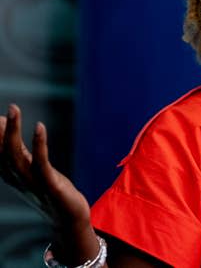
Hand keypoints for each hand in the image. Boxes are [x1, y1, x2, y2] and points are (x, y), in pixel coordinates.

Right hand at [0, 104, 98, 263]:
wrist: (68, 219)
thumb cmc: (50, 189)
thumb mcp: (31, 166)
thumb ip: (19, 148)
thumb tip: (5, 124)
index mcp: (11, 173)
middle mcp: (16, 177)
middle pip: (0, 150)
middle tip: (5, 107)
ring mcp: (31, 182)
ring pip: (15, 154)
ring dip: (12, 131)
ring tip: (12, 110)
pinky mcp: (49, 184)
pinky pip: (40, 162)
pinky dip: (38, 144)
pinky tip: (39, 127)